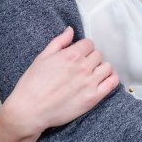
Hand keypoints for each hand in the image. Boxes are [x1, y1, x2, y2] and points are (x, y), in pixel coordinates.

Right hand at [1, 27, 118, 138]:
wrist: (29, 110)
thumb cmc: (32, 84)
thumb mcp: (42, 57)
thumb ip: (59, 42)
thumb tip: (70, 30)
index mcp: (71, 55)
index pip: (89, 43)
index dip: (83, 48)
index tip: (79, 55)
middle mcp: (82, 67)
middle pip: (98, 54)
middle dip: (91, 58)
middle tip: (82, 67)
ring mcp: (89, 82)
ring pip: (107, 66)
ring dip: (101, 68)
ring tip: (92, 74)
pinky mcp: (93, 97)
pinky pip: (112, 82)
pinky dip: (111, 78)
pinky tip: (105, 79)